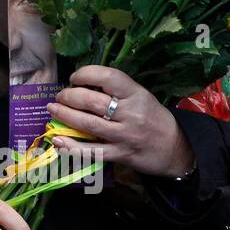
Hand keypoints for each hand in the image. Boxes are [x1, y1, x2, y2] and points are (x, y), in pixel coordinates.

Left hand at [47, 65, 196, 177]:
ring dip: (65, 116)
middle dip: (69, 96)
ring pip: (88, 124)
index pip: (108, 77)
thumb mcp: (141, 97)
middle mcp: (131, 114)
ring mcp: (125, 136)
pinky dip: (72, 146)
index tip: (74, 77)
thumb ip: (116, 91)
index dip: (86, 74)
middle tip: (60, 96)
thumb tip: (83, 85)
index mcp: (136, 94)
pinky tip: (58, 140)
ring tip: (53, 110)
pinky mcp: (120, 155)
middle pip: (92, 101)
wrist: (176, 149)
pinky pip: (92, 152)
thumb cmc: (153, 118)